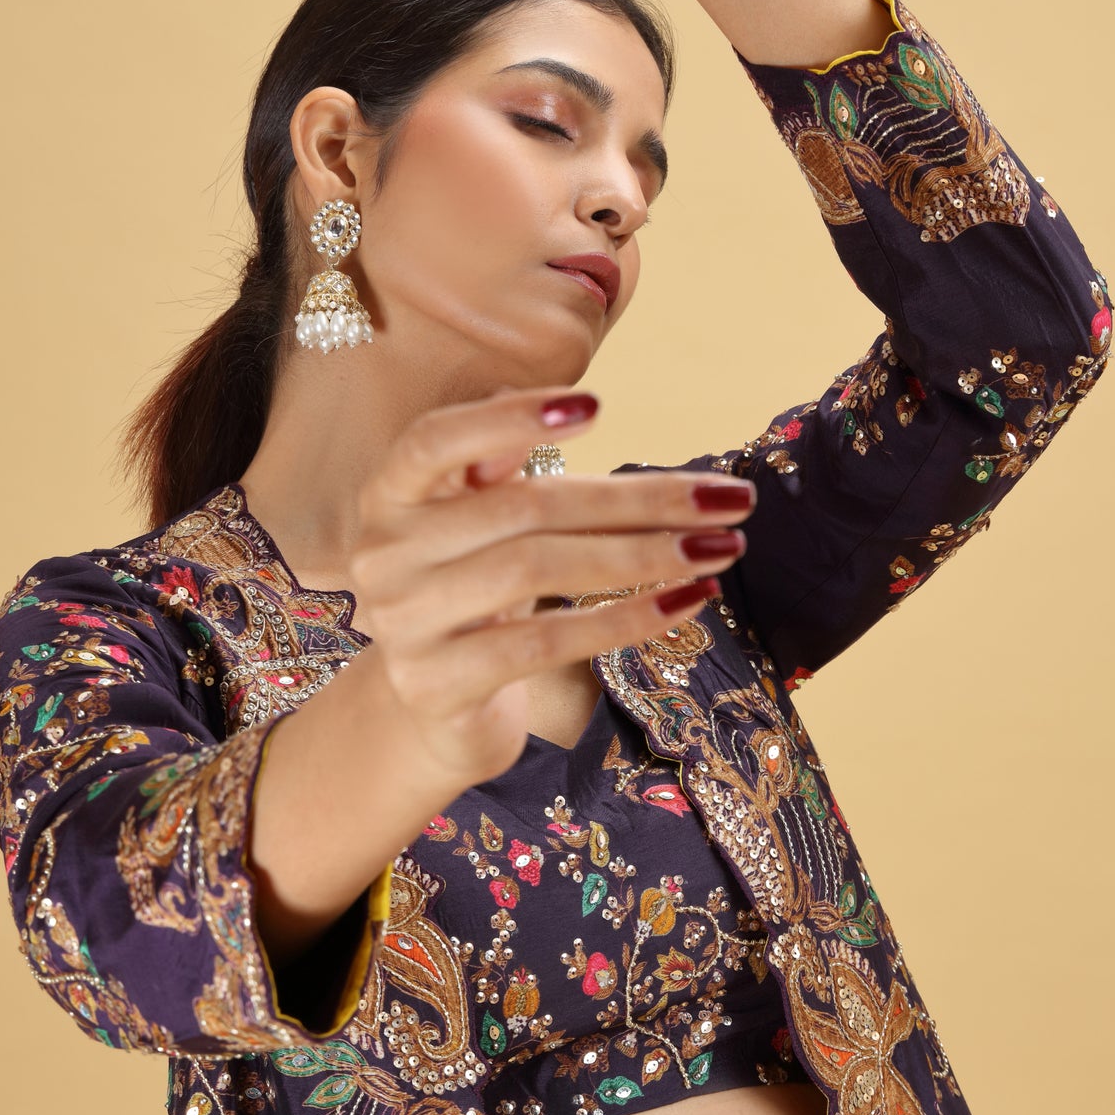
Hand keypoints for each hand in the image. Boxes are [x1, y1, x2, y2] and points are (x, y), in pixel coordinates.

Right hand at [344, 385, 754, 789]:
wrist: (433, 712)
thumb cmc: (471, 596)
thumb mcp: (476, 526)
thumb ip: (504, 466)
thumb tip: (568, 402)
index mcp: (390, 494)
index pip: (435, 439)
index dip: (508, 418)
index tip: (597, 408)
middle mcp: (384, 553)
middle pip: (524, 508)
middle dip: (638, 500)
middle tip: (730, 500)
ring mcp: (404, 622)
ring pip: (537, 570)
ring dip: (644, 556)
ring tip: (721, 549)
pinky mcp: (439, 685)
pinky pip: (545, 643)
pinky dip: (623, 620)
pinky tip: (685, 602)